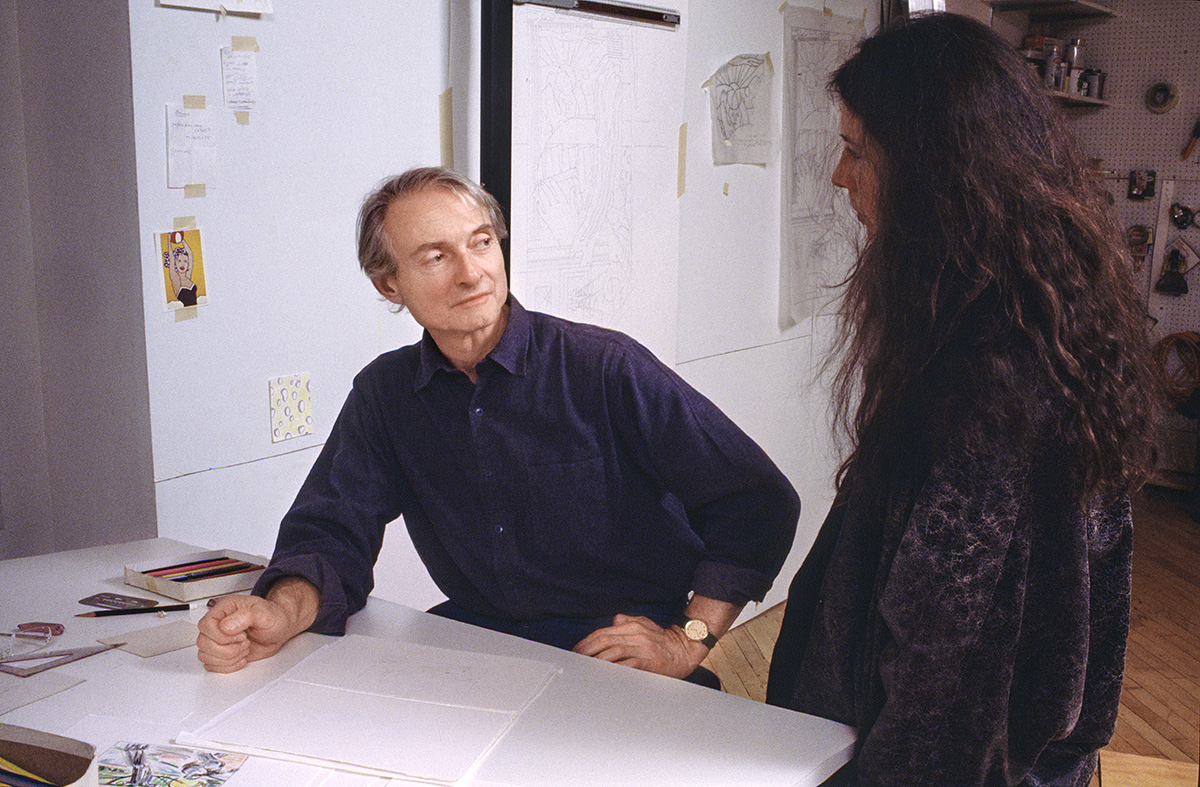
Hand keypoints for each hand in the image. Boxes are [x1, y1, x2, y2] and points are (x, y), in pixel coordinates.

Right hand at [196, 578, 317, 672]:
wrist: (279, 629)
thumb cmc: (272, 617)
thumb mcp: (264, 613)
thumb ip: (245, 616)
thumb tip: (226, 626)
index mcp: (225, 608)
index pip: (205, 625)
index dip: (220, 636)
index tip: (241, 636)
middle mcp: (217, 624)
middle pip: (202, 642)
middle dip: (227, 649)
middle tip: (245, 642)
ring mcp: (217, 639)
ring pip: (204, 655)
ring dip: (228, 658)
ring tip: (244, 648)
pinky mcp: (220, 653)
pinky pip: (211, 665)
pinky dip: (227, 666)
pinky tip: (241, 658)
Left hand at [572, 614, 706, 678]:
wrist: (686, 648)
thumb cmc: (663, 639)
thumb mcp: (645, 624)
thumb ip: (627, 622)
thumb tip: (612, 622)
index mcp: (633, 626)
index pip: (603, 632)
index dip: (587, 641)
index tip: (576, 651)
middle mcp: (636, 635)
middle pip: (605, 641)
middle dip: (587, 651)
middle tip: (576, 660)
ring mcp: (643, 648)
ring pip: (614, 652)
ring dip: (597, 660)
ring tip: (586, 667)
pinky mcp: (650, 662)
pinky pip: (629, 665)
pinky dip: (615, 669)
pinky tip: (605, 674)